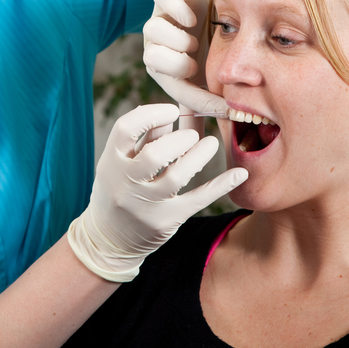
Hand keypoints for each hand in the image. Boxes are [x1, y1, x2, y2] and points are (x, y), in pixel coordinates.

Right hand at [67, 104, 247, 281]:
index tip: (171, 111)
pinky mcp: (166, 221)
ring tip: (210, 144)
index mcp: (111, 161)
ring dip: (199, 155)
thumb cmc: (119, 187)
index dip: (151, 114)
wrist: (109, 238)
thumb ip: (146, 136)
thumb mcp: (123, 161)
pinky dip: (221, 185)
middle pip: (155, 155)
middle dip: (179, 139)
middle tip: (191, 135)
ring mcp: (145, 204)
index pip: (126, 129)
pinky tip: (239, 174)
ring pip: (177, 176)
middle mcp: (125, 183)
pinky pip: (197, 200)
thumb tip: (174, 109)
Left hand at [143, 0, 228, 117]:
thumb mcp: (204, 84)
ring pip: (152, 31)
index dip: (200, 98)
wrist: (203, 11)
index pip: (174, 88)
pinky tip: (191, 17)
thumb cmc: (203, 52)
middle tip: (196, 59)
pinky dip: (177, 8)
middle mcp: (156, 47)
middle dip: (178, 62)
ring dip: (178, 38)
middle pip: (152, 59)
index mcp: (163, 71)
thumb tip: (211, 146)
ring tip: (194, 40)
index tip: (224, 103)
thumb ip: (204, 112)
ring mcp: (159, 21)